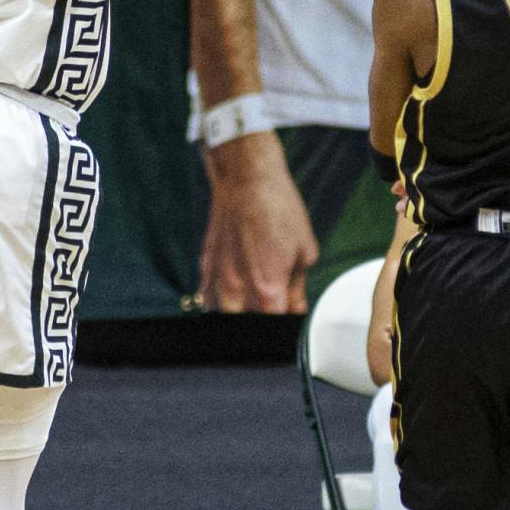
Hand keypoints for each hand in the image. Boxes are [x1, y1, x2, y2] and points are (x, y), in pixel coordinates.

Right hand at [200, 134, 321, 313]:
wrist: (247, 180)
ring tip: (247, 306)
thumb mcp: (304, 250)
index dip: (283, 329)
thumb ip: (297, 287)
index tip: (288, 324)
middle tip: (270, 313)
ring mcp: (218, 277)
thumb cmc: (278, 209)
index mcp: (267, 288)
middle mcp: (237, 288)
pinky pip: (205, 296)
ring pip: (221, 314)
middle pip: (244, 326)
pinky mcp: (206, 264)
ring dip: (235, 314)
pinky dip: (214, 301)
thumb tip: (296, 308)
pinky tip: (227, 296)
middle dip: (258, 322)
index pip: (273, 327)